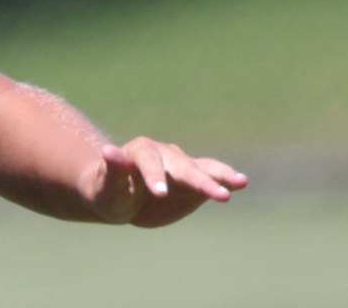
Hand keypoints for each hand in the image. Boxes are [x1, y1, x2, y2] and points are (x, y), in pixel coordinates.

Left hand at [86, 137, 248, 226]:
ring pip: (202, 168)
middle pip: (182, 166)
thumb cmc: (108, 192)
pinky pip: (211, 177)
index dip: (154, 176)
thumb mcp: (106, 187)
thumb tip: (108, 150)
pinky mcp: (192, 180)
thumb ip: (112, 171)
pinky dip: (225, 179)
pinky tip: (241, 183)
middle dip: (199, 180)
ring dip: (221, 176)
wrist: (120, 197)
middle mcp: (164, 154)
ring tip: (241, 182)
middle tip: (219, 195)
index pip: (149, 162)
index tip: (159, 194)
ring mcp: (181, 166)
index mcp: (139, 152)